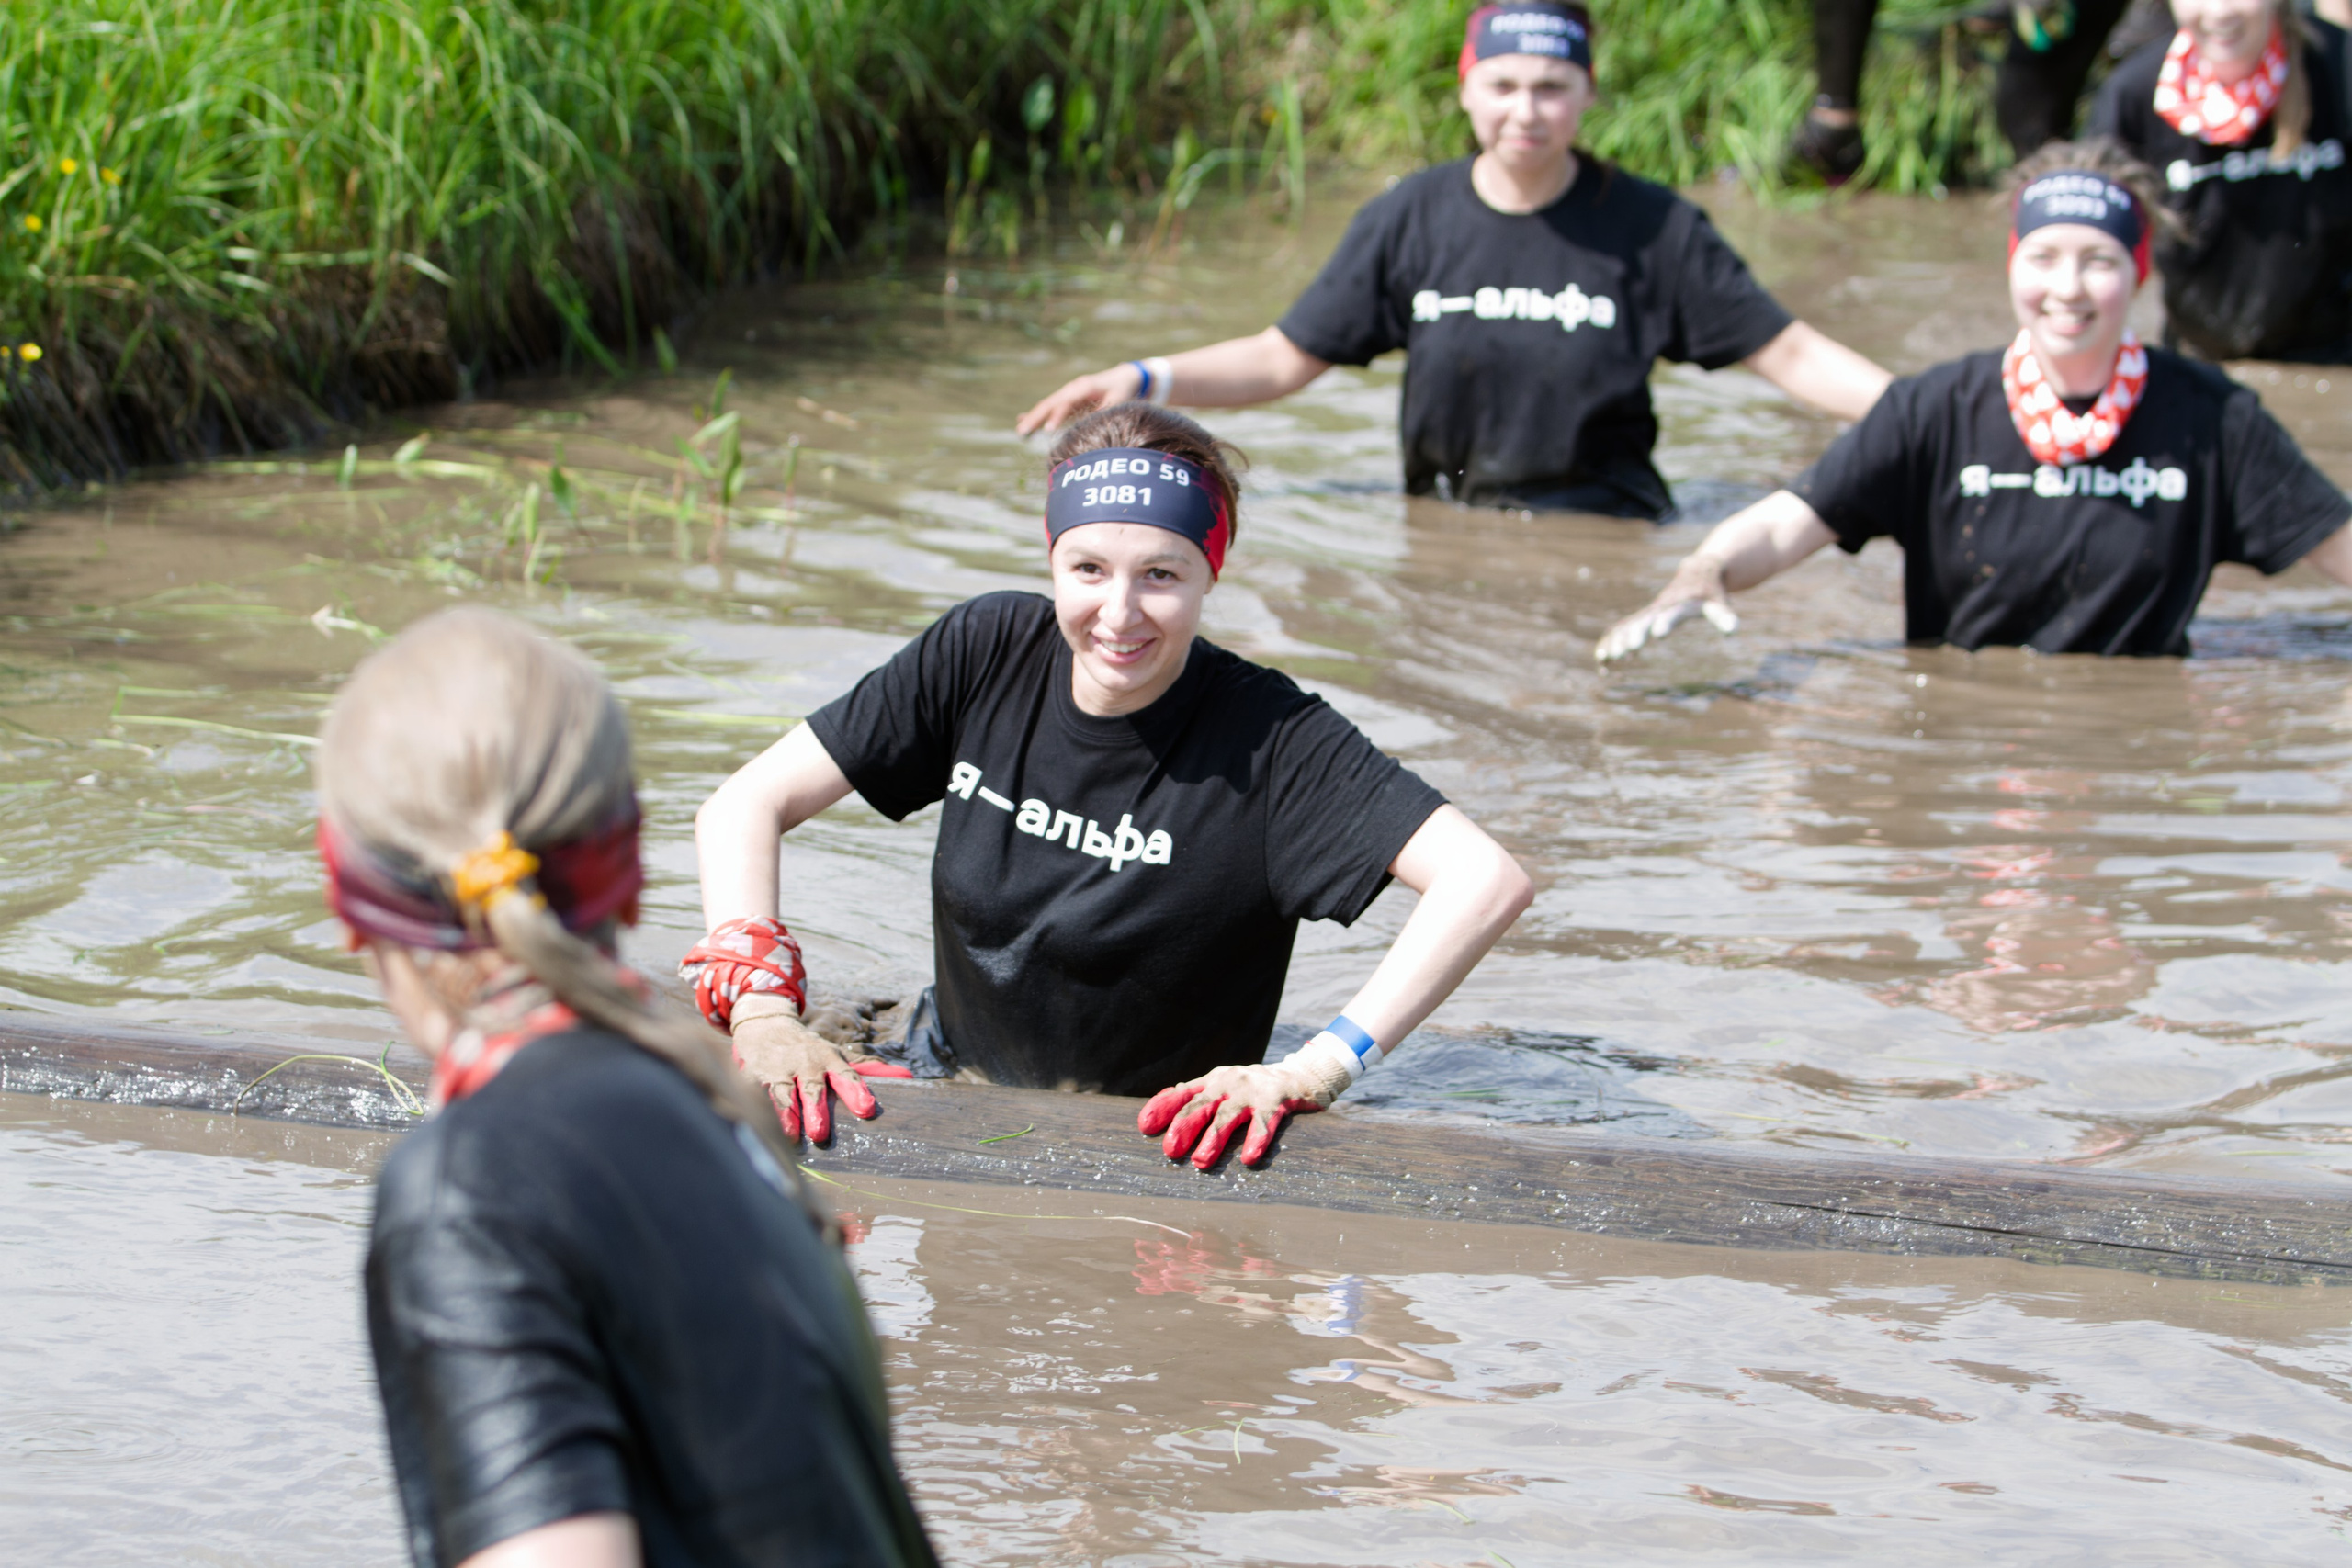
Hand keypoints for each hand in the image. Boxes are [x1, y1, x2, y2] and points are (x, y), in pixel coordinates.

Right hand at [729, 995, 908, 1142]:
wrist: (765, 1026)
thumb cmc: (809, 1049)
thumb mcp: (837, 1055)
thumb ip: (868, 1070)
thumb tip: (907, 1076)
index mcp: (829, 1060)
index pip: (846, 1076)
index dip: (856, 1092)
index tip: (866, 1109)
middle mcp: (806, 1065)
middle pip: (814, 1088)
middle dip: (817, 1109)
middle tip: (821, 1134)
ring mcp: (780, 1072)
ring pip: (784, 1094)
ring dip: (789, 1114)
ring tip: (793, 1136)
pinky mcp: (756, 1080)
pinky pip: (760, 1096)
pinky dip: (762, 1111)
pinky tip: (764, 1129)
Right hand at [1014, 363, 1145, 435]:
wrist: (1123, 377)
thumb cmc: (1122, 390)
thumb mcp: (1118, 400)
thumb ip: (1105, 411)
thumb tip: (1092, 426)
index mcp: (1084, 387)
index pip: (1065, 402)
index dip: (1056, 415)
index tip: (1047, 429)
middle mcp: (1072, 389)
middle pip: (1050, 403)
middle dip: (1035, 417)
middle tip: (1022, 432)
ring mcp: (1068, 394)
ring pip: (1047, 406)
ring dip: (1033, 418)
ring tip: (1020, 432)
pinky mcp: (1067, 400)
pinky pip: (1050, 408)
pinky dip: (1037, 414)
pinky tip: (1022, 420)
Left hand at [1138, 1061, 1334, 1169]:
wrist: (1298, 1078)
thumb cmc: (1251, 1090)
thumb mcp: (1221, 1087)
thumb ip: (1194, 1096)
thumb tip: (1159, 1107)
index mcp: (1212, 1081)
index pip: (1182, 1093)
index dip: (1163, 1107)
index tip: (1145, 1126)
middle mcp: (1228, 1083)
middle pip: (1200, 1104)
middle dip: (1183, 1126)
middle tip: (1171, 1150)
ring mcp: (1251, 1092)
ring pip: (1228, 1116)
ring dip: (1213, 1139)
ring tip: (1200, 1162)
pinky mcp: (1276, 1102)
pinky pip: (1264, 1123)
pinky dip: (1256, 1140)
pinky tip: (1248, 1158)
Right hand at [1594, 555, 1738, 663]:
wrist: (1697, 571)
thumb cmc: (1710, 592)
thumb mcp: (1719, 604)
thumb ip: (1724, 616)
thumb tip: (1732, 631)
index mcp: (1678, 605)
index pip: (1671, 615)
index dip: (1665, 624)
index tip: (1657, 635)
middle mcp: (1659, 609)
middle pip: (1642, 622)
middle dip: (1632, 637)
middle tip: (1623, 653)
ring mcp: (1649, 613)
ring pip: (1627, 627)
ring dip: (1616, 641)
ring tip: (1606, 659)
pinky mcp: (1644, 618)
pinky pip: (1623, 630)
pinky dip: (1611, 642)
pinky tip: (1602, 661)